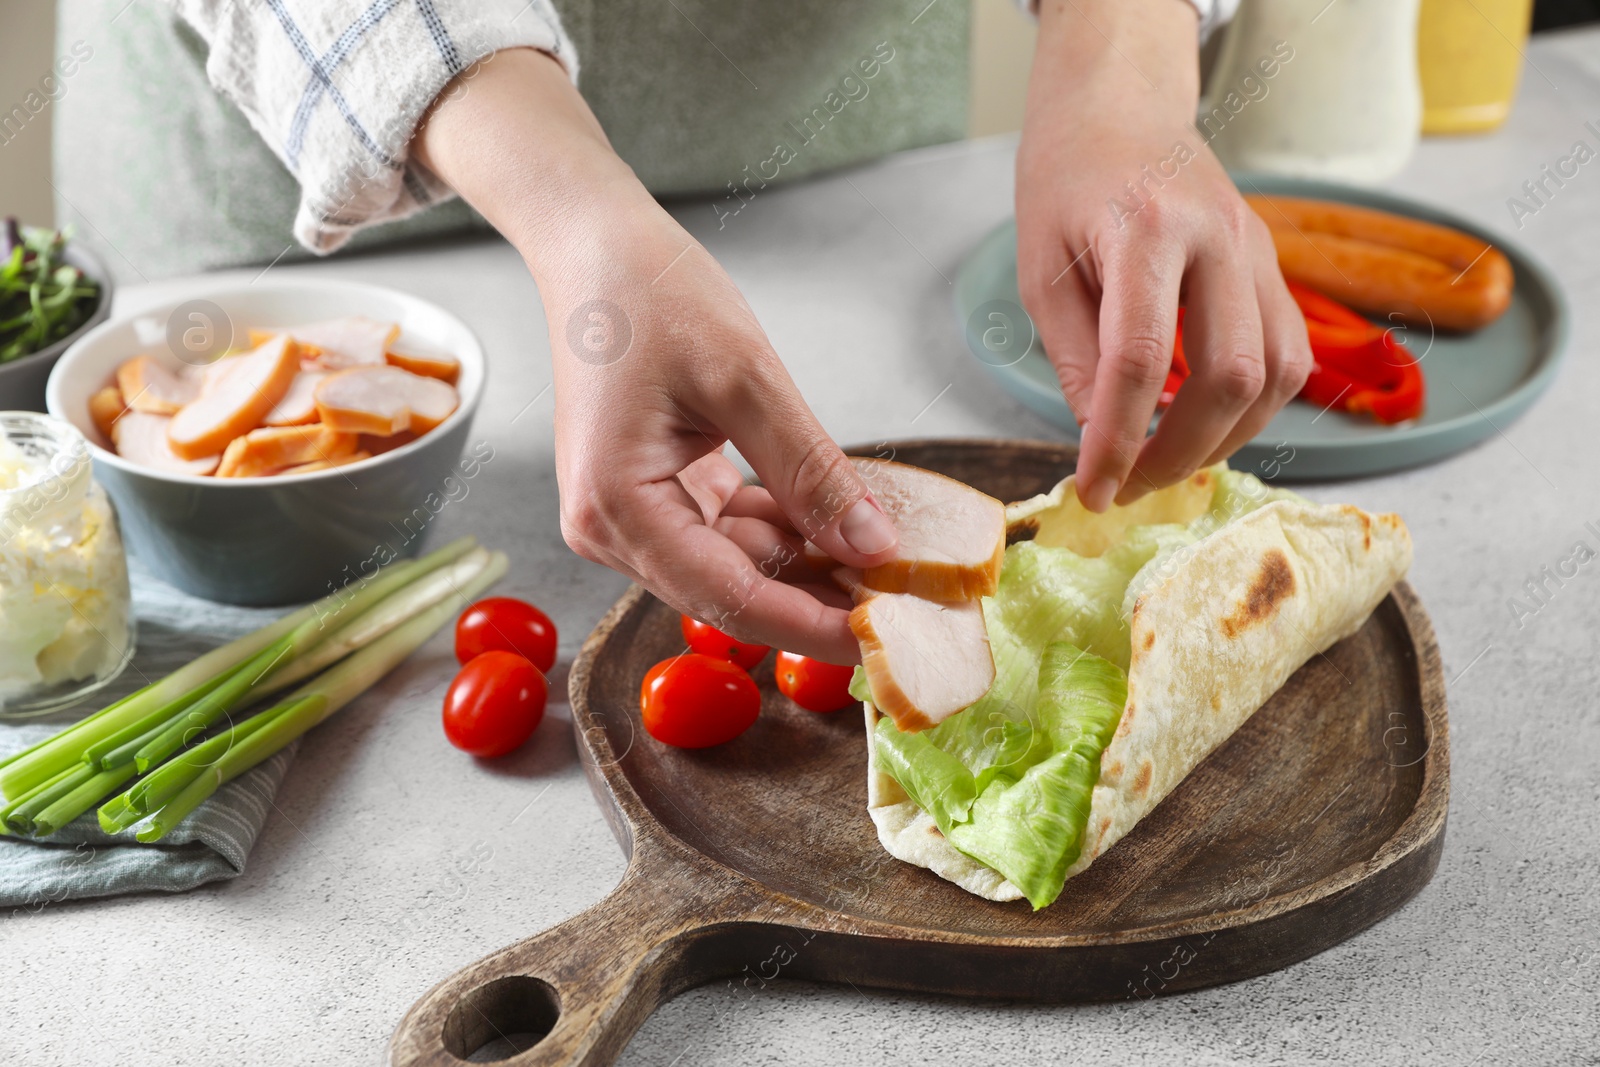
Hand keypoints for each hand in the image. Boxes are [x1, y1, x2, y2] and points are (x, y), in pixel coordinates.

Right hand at [416, 49, 896, 663]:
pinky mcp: (652, 496)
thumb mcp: (746, 379)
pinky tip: (835, 515)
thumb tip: (872, 546)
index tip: (884, 635)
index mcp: (617, 509)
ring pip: (736, 564)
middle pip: (731, 590)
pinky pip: (727, 530)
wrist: (595, 245)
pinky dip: (782, 525)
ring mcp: (629, 515)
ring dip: (806, 557)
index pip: (729, 597)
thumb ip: (811, 472)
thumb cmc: (650, 294)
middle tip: (903, 595)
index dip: (811, 625)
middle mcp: (611, 529)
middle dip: (816, 592)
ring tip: (883, 547)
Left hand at [1015, 0, 1310, 509]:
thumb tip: (1099, 441)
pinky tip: (1203, 424)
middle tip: (1127, 487)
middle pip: (1229, 375)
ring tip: (1164, 462)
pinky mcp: (1274, 265)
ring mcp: (1258, 249)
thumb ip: (1075, 357)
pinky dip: (1253, 408)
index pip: (1139, 360)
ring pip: (1278, 375)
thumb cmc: (1066, 187)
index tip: (1092, 491)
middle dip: (1179, 453)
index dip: (1117, 440)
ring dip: (1225, 439)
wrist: (1119, 111)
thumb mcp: (1042, 272)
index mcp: (1144, 229)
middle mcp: (1218, 237)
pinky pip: (1291, 355)